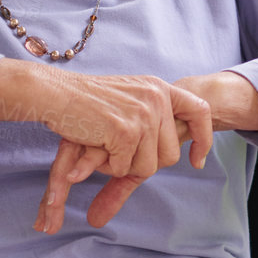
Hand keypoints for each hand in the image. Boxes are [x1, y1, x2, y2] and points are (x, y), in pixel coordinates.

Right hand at [29, 74, 213, 232]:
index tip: (197, 162)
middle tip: (117, 151)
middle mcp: (157, 98)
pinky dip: (108, 166)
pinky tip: (95, 144)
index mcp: (159, 88)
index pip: (200, 111)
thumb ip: (149, 125)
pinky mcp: (127, 132)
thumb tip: (177, 158)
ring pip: (148, 167)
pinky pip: (125, 169)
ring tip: (103, 144)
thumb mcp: (125, 105)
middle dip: (144, 164)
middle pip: (170, 155)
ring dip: (123, 166)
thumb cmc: (85, 103)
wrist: (54, 93)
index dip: (202, 138)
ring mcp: (144, 115)